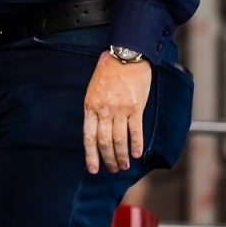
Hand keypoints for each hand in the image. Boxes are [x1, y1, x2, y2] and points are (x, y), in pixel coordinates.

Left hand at [83, 51, 151, 173]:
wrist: (125, 56)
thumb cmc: (108, 72)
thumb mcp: (93, 90)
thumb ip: (94, 109)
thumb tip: (96, 130)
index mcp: (90, 107)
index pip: (88, 137)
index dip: (91, 155)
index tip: (93, 169)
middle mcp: (103, 110)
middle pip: (104, 142)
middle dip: (108, 159)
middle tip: (113, 170)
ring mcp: (120, 109)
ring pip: (119, 139)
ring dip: (121, 156)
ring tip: (124, 166)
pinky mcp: (135, 107)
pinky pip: (135, 130)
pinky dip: (136, 144)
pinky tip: (136, 154)